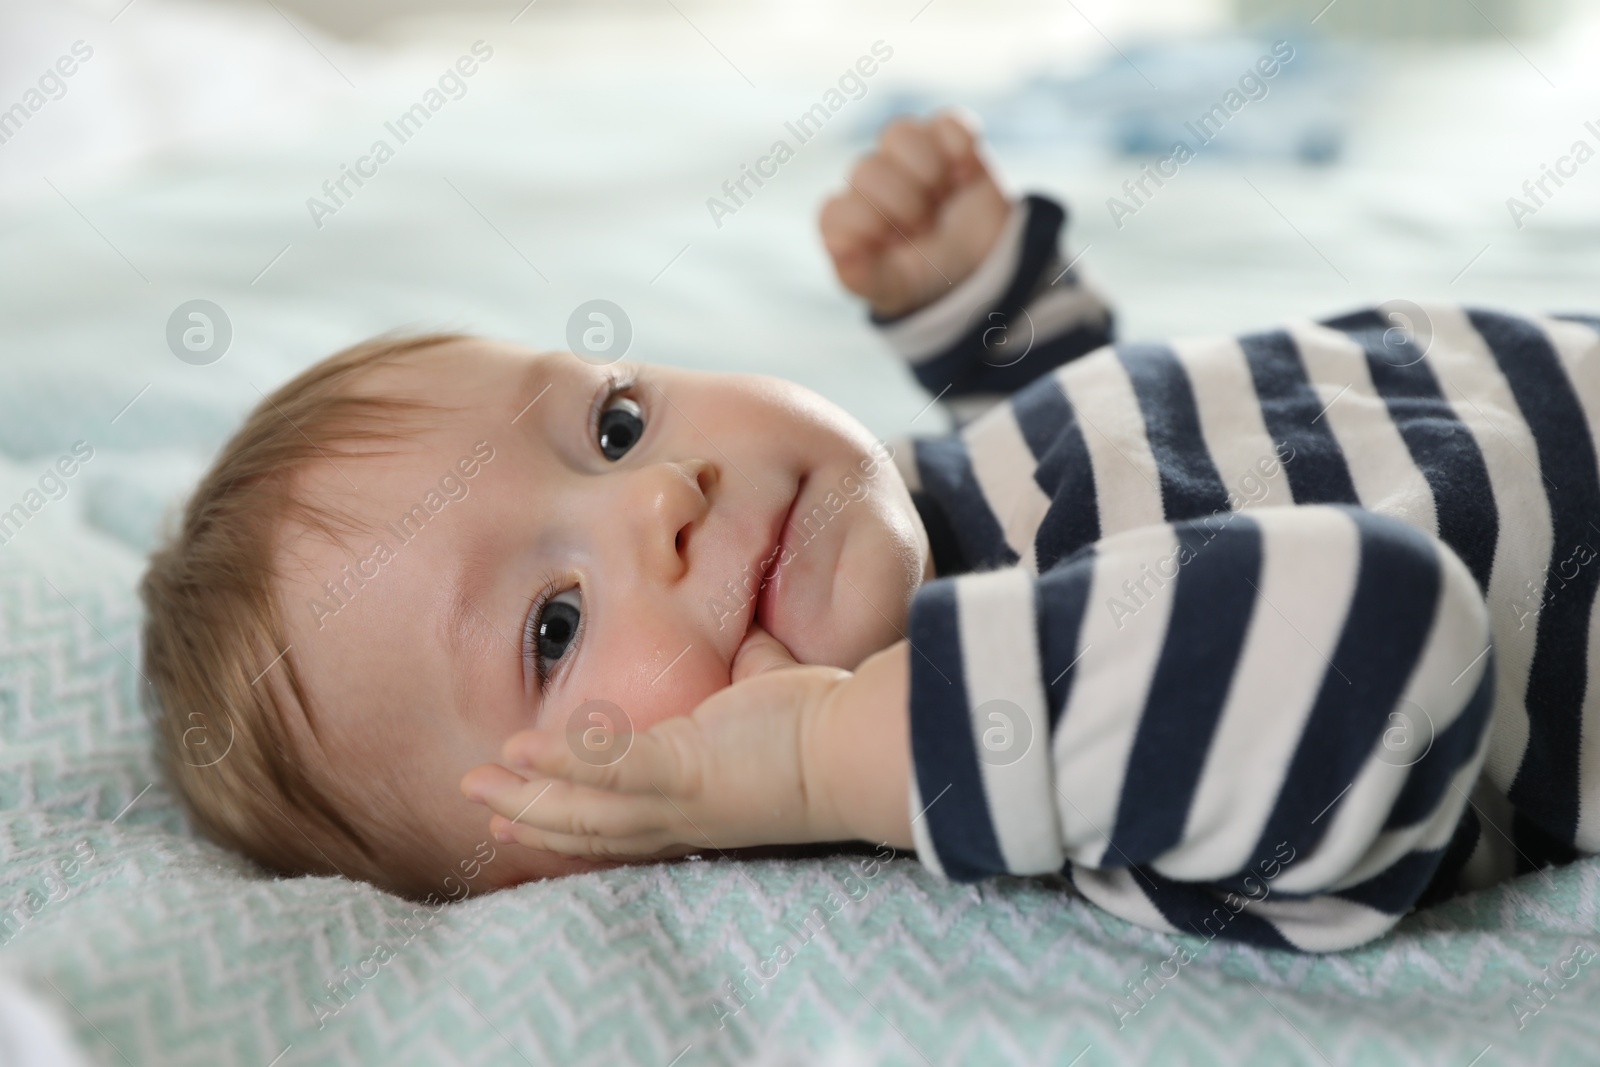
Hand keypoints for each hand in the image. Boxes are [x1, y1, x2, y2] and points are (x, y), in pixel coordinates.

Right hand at [460, 627, 913, 861]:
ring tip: (479, 784)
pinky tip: (519, 752)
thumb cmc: (827, 727)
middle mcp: (681, 815)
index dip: (575, 817)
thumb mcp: (769, 699)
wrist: (858, 748)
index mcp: (698, 803)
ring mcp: (679, 798)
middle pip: (588, 825)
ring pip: (583, 808)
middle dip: (532, 816)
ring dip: (527, 795)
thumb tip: (751, 646)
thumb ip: (748, 675)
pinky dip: (562, 762)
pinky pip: (608, 771)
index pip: (624, 817)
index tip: (535, 813)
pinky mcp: (683, 773)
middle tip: (483, 812)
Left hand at [820, 110, 1010, 318]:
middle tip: (925, 228)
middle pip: (867, 170)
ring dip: (928, 170)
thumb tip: (839, 252)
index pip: (838, 210)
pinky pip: (948, 122)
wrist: (979, 263)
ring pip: (899, 134)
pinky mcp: (945, 138)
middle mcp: (868, 180)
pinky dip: (961, 147)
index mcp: (845, 218)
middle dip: (905, 204)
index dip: (872, 226)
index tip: (898, 245)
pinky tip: (965, 177)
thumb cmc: (923, 275)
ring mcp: (905, 154)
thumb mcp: (895, 288)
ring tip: (942, 196)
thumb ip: (862, 278)